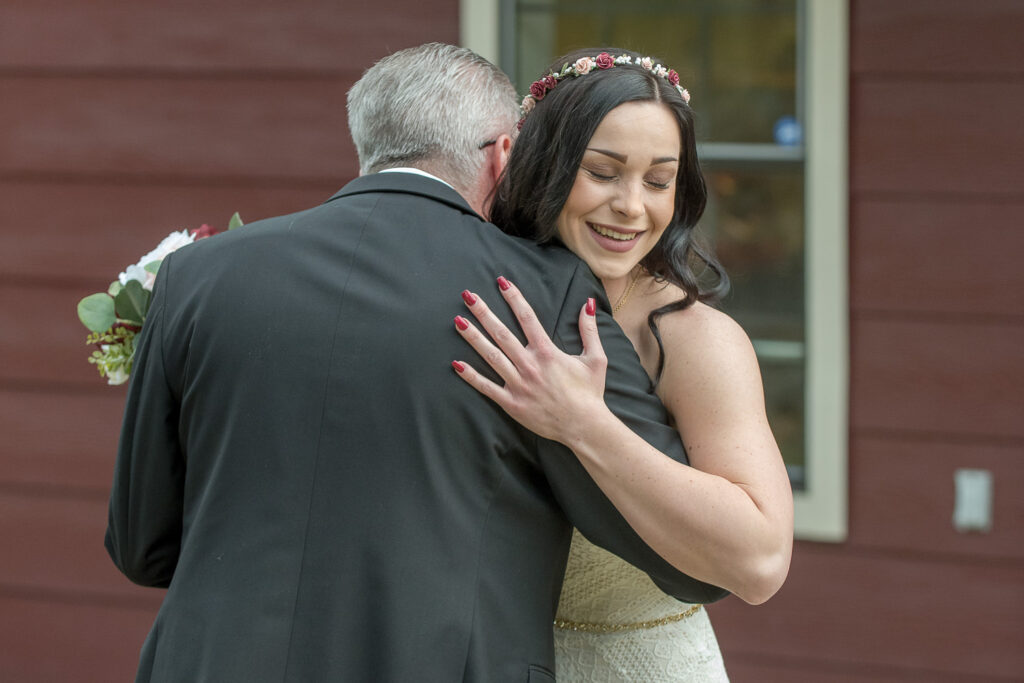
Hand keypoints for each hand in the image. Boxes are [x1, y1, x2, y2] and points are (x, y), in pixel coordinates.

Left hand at [451, 276, 610, 444]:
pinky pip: (487, 388)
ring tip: (458, 321)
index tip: (501, 282)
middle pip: (502, 334)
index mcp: (547, 352)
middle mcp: (530, 365)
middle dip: (483, 313)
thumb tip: (587, 302)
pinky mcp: (511, 403)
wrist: (584, 426)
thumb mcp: (596, 358)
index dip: (513, 298)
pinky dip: (471, 376)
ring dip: (473, 338)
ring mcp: (518, 385)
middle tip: (468, 296)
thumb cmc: (590, 393)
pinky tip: (456, 364)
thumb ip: (589, 329)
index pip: (527, 318)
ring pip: (491, 356)